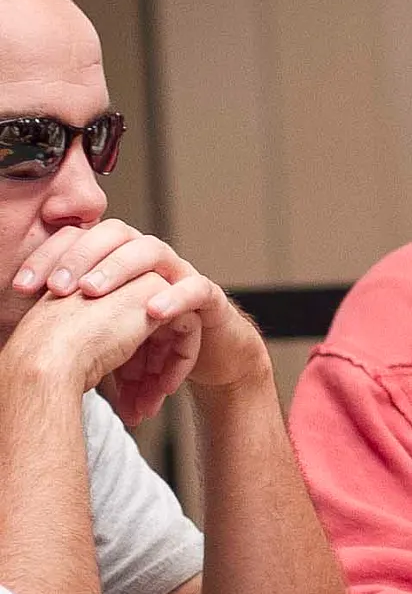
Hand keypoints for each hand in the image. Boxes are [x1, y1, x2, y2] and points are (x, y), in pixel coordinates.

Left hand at [11, 221, 268, 420]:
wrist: (209, 359)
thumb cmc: (154, 345)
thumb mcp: (106, 340)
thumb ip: (76, 336)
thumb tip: (21, 354)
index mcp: (118, 261)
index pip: (79, 241)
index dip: (49, 259)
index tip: (23, 288)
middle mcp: (147, 259)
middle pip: (113, 235)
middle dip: (81, 257)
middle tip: (58, 286)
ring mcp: (179, 273)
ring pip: (151, 250)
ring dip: (120, 269)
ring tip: (93, 293)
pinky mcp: (208, 296)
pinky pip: (194, 289)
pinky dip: (175, 299)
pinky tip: (152, 313)